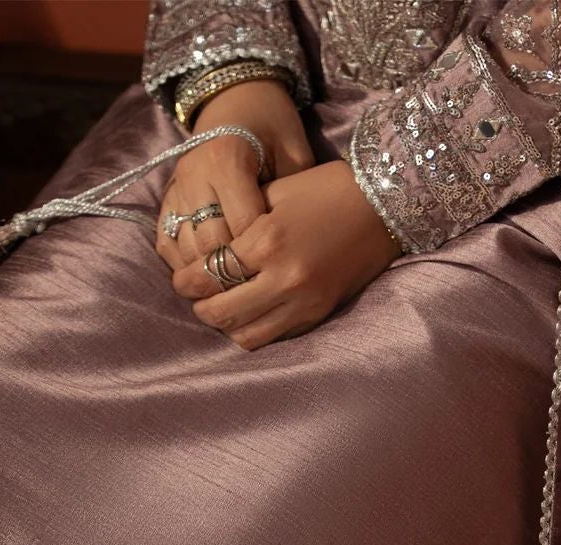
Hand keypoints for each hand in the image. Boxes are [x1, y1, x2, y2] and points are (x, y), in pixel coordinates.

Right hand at [156, 80, 313, 273]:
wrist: (236, 97)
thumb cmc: (273, 125)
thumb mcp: (294, 152)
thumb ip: (292, 197)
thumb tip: (293, 246)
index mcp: (226, 158)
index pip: (243, 227)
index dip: (262, 255)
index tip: (280, 268)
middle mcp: (194, 173)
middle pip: (211, 245)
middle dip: (234, 272)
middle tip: (259, 287)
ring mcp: (176, 187)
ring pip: (186, 251)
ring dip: (209, 275)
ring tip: (235, 288)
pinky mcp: (166, 199)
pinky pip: (167, 245)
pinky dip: (185, 266)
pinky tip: (209, 275)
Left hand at [173, 160, 401, 349]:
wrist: (380, 208)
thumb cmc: (324, 191)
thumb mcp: (275, 195)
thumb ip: (238, 223)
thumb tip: (205, 249)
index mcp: (267, 241)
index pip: (210, 273)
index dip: (186, 281)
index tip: (180, 279)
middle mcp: (283, 278)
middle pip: (221, 312)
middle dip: (200, 307)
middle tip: (195, 297)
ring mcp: (302, 302)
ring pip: (245, 335)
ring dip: (226, 325)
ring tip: (221, 307)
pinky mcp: (316, 315)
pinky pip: (273, 337)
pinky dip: (254, 329)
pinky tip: (249, 313)